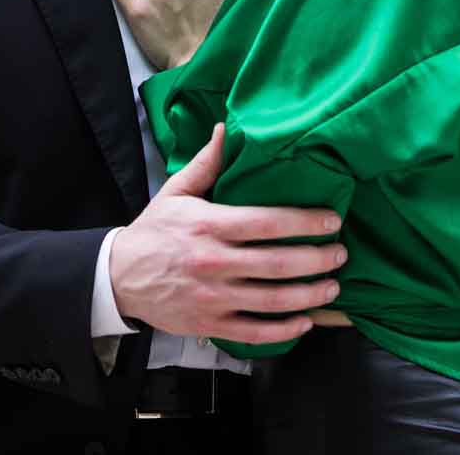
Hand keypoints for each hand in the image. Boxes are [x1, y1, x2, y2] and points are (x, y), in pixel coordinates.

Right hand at [107, 124, 347, 344]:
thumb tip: (226, 127)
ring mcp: (212, 297)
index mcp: (208, 225)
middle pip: (278, 264)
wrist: (118, 277)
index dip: (305, 222)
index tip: (332, 221)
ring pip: (272, 301)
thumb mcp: (177, 191)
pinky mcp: (209, 325)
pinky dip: (284, 330)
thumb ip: (208, 162)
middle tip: (341, 255)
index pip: (267, 222)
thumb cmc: (154, 230)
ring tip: (332, 287)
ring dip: (310, 296)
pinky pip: (254, 333)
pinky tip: (305, 321)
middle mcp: (213, 262)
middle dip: (317, 260)